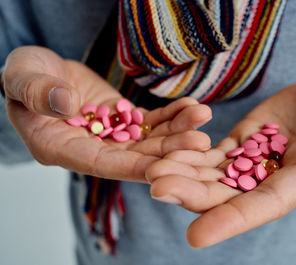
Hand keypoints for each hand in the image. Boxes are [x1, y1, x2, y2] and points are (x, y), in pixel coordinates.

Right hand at [2, 46, 211, 181]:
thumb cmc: (24, 76)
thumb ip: (38, 93)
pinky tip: (192, 107)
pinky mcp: (124, 119)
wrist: (41, 70)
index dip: (131, 167)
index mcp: (62, 149)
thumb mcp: (22, 79)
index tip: (163, 168)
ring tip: (203, 117)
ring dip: (176, 132)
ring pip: (147, 139)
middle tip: (200, 143)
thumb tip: (66, 103)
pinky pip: (150, 121)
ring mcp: (111, 135)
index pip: (100, 164)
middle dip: (167, 151)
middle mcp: (91, 149)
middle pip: (133, 156)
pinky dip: (171, 116)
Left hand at [146, 70, 295, 246]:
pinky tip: (166, 153)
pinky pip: (211, 153)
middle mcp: (274, 176)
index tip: (195, 237)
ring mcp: (254, 160)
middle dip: (193, 195)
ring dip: (183, 176)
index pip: (268, 204)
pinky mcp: (241, 142)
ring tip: (152, 171)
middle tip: (157, 189)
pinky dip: (189, 155)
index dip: (233, 220)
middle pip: (230, 194)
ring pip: (214, 175)